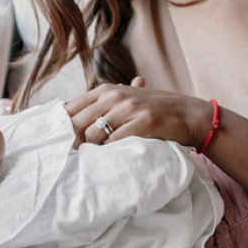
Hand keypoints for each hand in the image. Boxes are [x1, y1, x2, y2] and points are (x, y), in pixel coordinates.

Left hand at [65, 77, 212, 147]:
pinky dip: (111, 151)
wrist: (187, 114)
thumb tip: (70, 113)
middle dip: (73, 142)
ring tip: (96, 157)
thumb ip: (102, 103)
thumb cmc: (153, 109)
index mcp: (106, 90)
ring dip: (92, 149)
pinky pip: (116, 140)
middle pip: (78, 122)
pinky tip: (113, 157)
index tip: (60, 142)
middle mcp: (115, 95)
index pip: (71, 106)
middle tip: (76, 156)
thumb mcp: (125, 99)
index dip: (62, 126)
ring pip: (94, 133)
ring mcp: (129, 108)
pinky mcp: (143, 122)